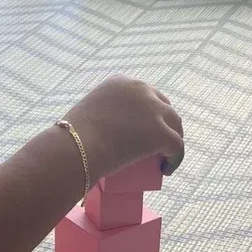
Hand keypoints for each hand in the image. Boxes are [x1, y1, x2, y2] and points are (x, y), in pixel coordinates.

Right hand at [62, 75, 183, 184]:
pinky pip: (178, 146)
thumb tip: (97, 130)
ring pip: (175, 124)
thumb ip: (94, 115)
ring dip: (173, 138)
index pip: (144, 94)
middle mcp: (140, 90)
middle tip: (156, 144)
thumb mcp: (85, 114)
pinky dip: (175, 159)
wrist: (76, 148)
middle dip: (164, 122)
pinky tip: (167, 169)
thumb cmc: (73, 138)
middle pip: (163, 105)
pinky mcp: (161, 133)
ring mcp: (153, 111)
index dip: (149, 111)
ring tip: (164, 157)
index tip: (144, 128)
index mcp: (121, 82)